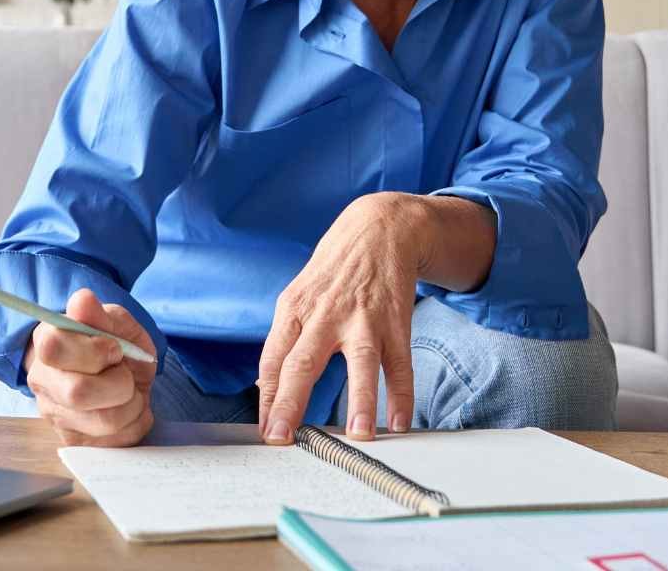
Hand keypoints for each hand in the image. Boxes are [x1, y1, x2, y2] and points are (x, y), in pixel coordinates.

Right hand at [23, 288, 156, 446]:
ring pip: (102, 421)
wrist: (122, 373)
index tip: (114, 348)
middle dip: (119, 382)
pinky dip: (134, 424)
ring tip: (131, 392)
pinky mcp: (74, 442)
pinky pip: (114, 443)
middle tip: (126, 373)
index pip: (54, 348)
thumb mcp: (116, 323)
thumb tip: (83, 300)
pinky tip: (129, 410)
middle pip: (78, 392)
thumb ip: (101, 315)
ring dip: (132, 404)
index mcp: (47, 342)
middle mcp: (43, 381)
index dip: (93, 350)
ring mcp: (55, 415)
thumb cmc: (115, 344)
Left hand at [257, 193, 426, 443]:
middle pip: (302, 362)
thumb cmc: (332, 271)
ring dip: (361, 400)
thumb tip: (265, 386)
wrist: (377, 229)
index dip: (267, 395)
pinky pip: (399, 363)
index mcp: (293, 309)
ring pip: (360, 362)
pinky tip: (400, 421)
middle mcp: (324, 314)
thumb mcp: (297, 296)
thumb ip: (285, 339)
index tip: (265, 430)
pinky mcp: (395, 321)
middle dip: (289, 402)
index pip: (272, 358)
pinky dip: (401, 394)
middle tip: (281, 438)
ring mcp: (362, 318)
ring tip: (359, 435)